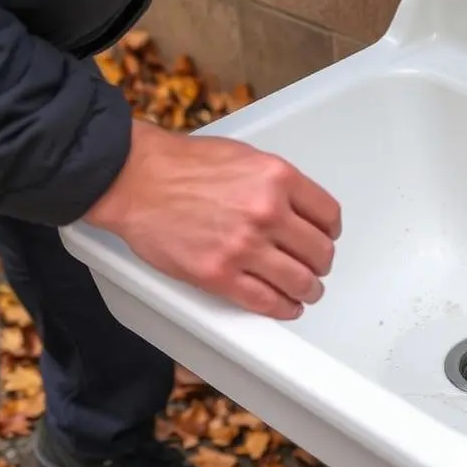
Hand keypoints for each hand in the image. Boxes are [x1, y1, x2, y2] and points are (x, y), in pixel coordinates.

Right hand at [85, 120, 340, 320]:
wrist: (136, 179)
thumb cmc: (183, 165)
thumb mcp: (247, 158)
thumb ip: (277, 184)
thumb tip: (299, 208)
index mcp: (279, 178)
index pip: (328, 215)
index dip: (330, 232)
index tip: (326, 238)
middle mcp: (267, 212)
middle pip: (319, 251)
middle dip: (321, 263)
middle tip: (316, 267)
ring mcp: (244, 246)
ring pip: (299, 281)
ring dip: (308, 290)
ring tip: (306, 291)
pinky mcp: (219, 275)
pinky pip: (265, 301)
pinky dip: (282, 308)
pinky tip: (285, 306)